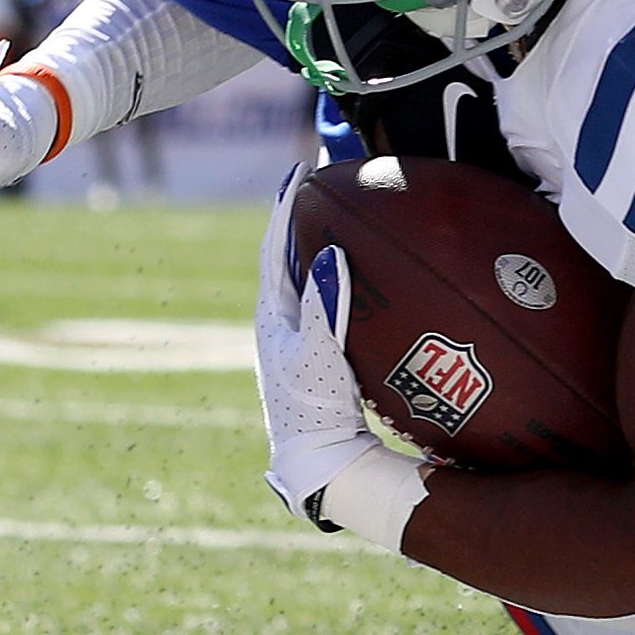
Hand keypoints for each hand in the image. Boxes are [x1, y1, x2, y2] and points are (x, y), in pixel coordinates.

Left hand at [255, 164, 425, 546]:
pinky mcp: (317, 354)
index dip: (285, 209)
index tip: (298, 172)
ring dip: (318, 244)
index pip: (274, 248)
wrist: (318, 462)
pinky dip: (337, 276)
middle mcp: (280, 322)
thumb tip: (328, 251)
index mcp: (271, 316)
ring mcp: (297, 339)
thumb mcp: (319, 355)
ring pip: (305, 277)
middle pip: (287, 256)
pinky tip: (363, 275)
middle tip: (320, 187)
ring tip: (338, 216)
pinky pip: (325, 298)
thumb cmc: (313, 410)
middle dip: (302, 219)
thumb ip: (324, 304)